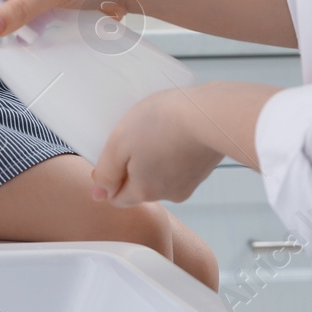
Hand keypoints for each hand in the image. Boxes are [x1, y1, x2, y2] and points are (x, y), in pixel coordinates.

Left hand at [90, 87, 225, 205]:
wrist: (212, 114)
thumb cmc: (162, 123)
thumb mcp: (119, 144)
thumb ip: (106, 172)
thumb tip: (99, 194)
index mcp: (145, 192)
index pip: (118, 198)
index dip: (110, 176)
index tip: (114, 150)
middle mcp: (169, 194)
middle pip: (141, 185)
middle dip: (134, 163)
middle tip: (136, 134)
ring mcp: (191, 181)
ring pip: (162, 172)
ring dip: (155, 154)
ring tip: (158, 127)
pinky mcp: (205, 166)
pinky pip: (180, 161)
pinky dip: (175, 148)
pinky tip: (175, 128)